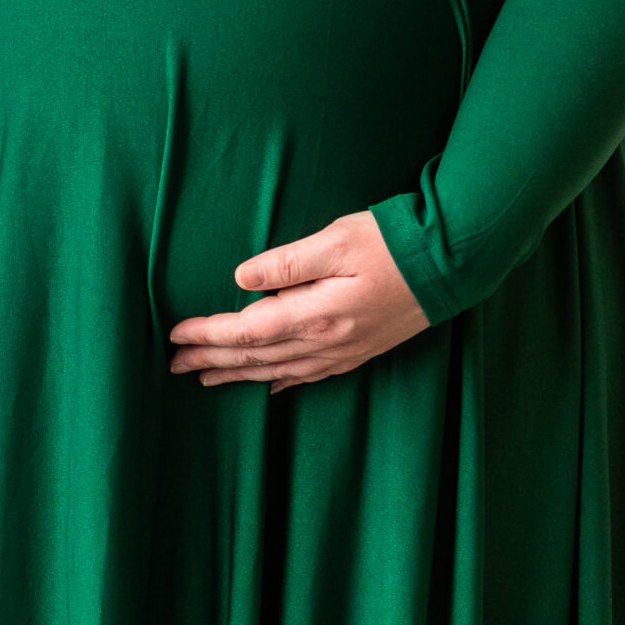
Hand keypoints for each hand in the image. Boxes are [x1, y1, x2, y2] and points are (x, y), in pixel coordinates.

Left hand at [167, 209, 430, 389]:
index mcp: (315, 313)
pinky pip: (309, 375)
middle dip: (212, 360)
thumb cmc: (392, 243)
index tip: (175, 334)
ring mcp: (343, 351)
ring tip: (206, 377)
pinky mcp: (358, 350)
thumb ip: (286, 262)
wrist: (450, 264)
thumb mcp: (336, 239)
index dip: (208, 335)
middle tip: (174, 364)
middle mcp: (326, 342)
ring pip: (277, 371)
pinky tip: (267, 386)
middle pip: (256, 357)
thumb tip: (241, 279)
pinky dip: (280, 381)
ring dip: (238, 374)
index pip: (247, 331)